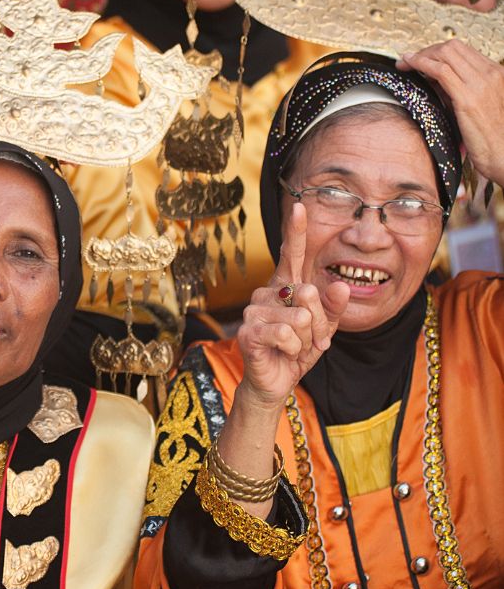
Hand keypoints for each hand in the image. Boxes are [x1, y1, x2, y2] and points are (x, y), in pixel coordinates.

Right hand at [236, 203, 349, 410]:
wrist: (275, 382)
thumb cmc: (297, 352)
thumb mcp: (324, 329)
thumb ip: (333, 307)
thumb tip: (340, 284)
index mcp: (286, 287)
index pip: (293, 255)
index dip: (296, 231)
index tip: (299, 206)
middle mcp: (267, 293)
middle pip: (309, 294)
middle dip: (320, 324)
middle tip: (310, 340)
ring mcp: (255, 311)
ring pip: (301, 318)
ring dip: (307, 340)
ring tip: (295, 349)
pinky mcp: (249, 331)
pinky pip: (288, 333)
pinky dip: (294, 349)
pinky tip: (282, 353)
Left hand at [400, 41, 503, 186]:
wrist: (503, 153)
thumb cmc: (488, 135)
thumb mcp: (474, 104)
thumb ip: (457, 89)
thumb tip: (431, 80)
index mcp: (495, 73)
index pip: (462, 50)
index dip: (437, 51)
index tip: (420, 58)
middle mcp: (490, 73)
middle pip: (452, 47)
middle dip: (426, 50)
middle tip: (408, 60)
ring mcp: (480, 83)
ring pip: (445, 53)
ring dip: (420, 56)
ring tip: (404, 64)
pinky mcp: (467, 97)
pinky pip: (440, 70)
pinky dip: (420, 64)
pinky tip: (409, 67)